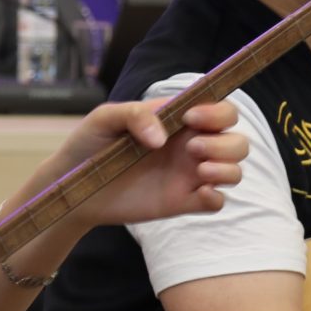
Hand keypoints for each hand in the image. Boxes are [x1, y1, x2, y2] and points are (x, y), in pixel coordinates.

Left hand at [59, 98, 248, 226]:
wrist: (74, 188)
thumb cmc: (89, 146)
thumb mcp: (105, 119)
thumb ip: (135, 115)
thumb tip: (161, 138)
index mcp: (178, 120)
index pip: (219, 109)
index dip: (217, 111)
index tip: (191, 118)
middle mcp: (190, 146)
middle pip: (237, 139)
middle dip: (224, 142)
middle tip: (191, 148)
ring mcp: (188, 175)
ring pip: (235, 169)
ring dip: (226, 167)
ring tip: (199, 170)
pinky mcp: (182, 202)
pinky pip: (218, 202)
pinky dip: (217, 197)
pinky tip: (198, 194)